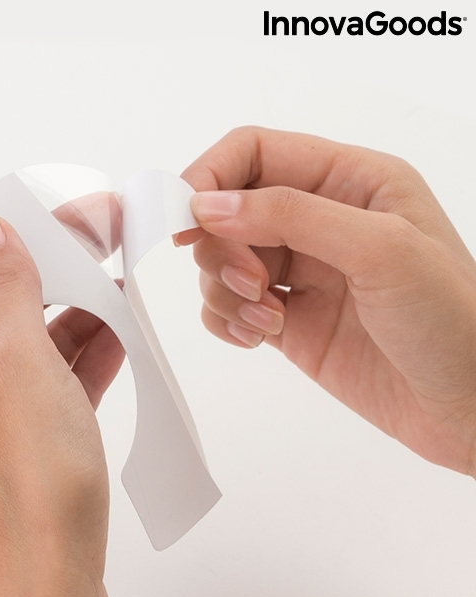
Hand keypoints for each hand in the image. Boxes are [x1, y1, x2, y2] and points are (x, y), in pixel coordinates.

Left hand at [0, 212, 123, 596]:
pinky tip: (118, 341)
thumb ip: (7, 293)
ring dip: (81, 317)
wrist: (41, 592)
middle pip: (14, 306)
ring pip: (37, 345)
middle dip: (67, 277)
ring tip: (125, 294)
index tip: (88, 219)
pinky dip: (84, 358)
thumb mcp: (20, 368)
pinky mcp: (20, 442)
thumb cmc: (30, 488)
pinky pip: (51, 383)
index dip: (39, 237)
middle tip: (114, 252)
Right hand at [179, 126, 475, 476]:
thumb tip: (209, 206)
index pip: (253, 152)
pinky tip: (261, 336)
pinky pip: (227, 305)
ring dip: (226, 290)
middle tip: (248, 282)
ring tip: (270, 318)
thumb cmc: (453, 323)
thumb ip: (291, 215)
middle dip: (221, 246)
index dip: (210, 178)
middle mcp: (319, 220)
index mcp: (349, 181)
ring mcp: (299, 271)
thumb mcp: (382, 250)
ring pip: (220, 260)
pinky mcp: (287, 316)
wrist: (465, 406)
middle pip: (227, 208)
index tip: (186, 218)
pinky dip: (226, 320)